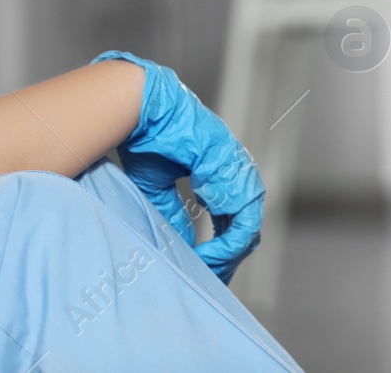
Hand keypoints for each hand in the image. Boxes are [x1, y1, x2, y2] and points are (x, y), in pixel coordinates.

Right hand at [91, 50, 265, 284]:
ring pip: (246, 231)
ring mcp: (239, 174)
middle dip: (225, 259)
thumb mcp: (157, 187)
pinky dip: (225, 246)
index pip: (230, 220)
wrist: (144, 110)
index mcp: (219, 173)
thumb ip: (174, 216)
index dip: (218, 248)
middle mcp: (235, 175)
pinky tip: (204, 256)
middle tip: (207, 280)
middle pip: (242, 230)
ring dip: (225, 257)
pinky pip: (242, 224)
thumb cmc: (147, 137)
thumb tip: (184, 246)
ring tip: (203, 272)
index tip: (203, 267)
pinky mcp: (237, 176)